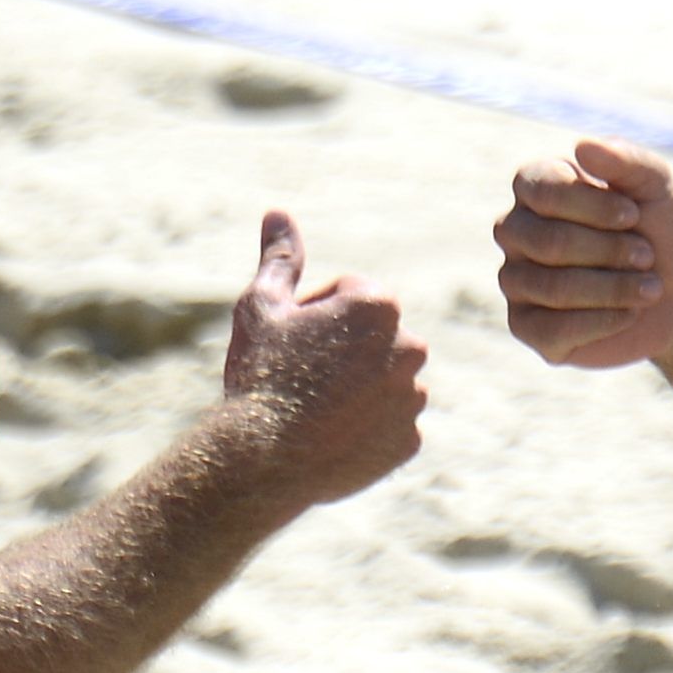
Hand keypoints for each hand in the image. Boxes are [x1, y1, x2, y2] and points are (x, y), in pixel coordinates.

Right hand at [220, 211, 425, 504]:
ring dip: (359, 388)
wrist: (261, 459)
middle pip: (373, 337)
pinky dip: (366, 430)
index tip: (292, 340)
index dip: (314, 314)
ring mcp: (412, 396)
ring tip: (315, 409)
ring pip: (384, 381)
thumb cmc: (259, 374)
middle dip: (343, 348)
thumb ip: (280, 258)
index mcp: (379, 304)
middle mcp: (410, 346)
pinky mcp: (409, 440)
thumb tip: (278, 213)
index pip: (350, 295)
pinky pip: (389, 426)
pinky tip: (331, 437)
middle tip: (302, 376)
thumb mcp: (262, 307)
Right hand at [494, 138, 672, 368]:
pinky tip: (629, 313)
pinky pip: (551, 330)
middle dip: (610, 251)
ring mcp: (516, 280)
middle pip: (547, 243)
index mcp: (536, 186)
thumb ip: (627, 161)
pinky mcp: (527, 327)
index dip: (593, 205)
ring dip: (614, 288)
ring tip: (650, 287)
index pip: (540, 190)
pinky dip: (602, 321)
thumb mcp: (658, 187)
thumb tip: (583, 145)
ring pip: (552, 288)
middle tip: (646, 255)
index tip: (634, 213)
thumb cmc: (661, 229)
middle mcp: (515, 230)